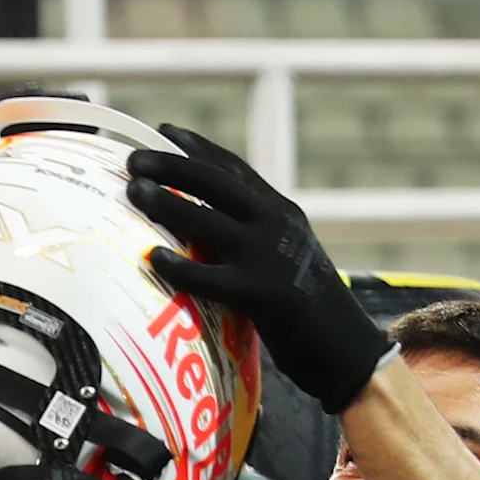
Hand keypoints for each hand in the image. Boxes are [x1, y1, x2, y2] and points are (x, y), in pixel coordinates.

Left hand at [124, 126, 391, 411]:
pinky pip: (210, 277)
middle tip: (134, 159)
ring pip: (207, 220)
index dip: (198, 148)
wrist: (346, 347)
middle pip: (215, 182)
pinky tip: (153, 257)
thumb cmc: (311, 307)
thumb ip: (258, 234)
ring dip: (166, 203)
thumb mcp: (290, 254)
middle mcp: (276, 224)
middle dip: (172, 166)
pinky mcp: (262, 294)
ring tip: (133, 192)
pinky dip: (180, 267)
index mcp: (282, 211)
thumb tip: (213, 225)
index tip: (166, 132)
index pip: (234, 169)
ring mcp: (268, 257)